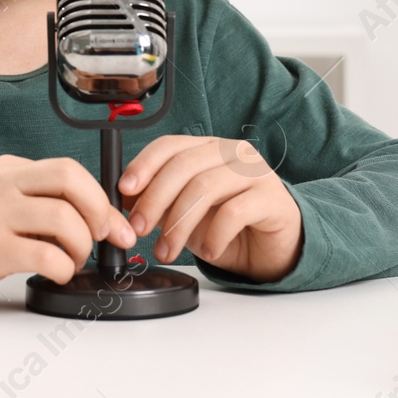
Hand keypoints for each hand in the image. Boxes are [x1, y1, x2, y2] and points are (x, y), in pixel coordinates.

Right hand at [0, 154, 137, 308]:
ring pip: (64, 217)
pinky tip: (53, 274)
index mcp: (6, 170)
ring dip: (80, 247)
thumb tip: (94, 217)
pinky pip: (45, 254)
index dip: (101, 198)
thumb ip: (34, 201)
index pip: (68, 170)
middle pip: (71, 179)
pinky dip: (62, 267)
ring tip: (69, 263)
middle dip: (100, 211)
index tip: (114, 225)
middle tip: (103, 239)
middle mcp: (1, 185)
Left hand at [120, 135, 302, 283]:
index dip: (143, 165)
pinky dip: (214, 235)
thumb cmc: (228, 227)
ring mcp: (254, 173)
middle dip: (154, 199)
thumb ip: (161, 202)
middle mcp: (231, 153)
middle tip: (138, 229)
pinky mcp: (272, 198)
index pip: (170, 145)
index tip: (124, 191)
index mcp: (207, 149)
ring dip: (178, 224)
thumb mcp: (186, 214)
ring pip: (205, 188)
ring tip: (166, 250)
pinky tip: (208, 252)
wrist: (273, 249)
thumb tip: (125, 202)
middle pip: (183, 166)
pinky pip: (234, 212)